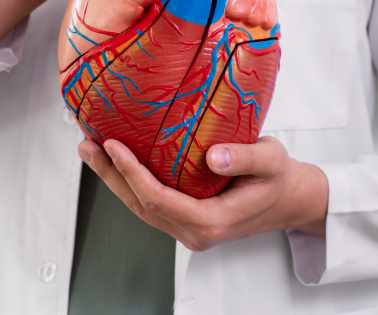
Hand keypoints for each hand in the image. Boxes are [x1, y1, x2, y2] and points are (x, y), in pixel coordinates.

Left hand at [78, 136, 328, 251]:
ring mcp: (188, 229)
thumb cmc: (280, 179)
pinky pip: (150, 203)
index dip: (132, 173)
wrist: (289, 199)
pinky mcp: (185, 218)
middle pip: (140, 206)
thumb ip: (245, 157)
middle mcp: (195, 232)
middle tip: (87, 144)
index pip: (159, 199)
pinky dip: (129, 182)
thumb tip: (213, 156)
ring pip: (140, 207)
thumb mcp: (271, 161)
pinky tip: (116, 161)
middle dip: (110, 175)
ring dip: (113, 179)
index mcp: (213, 222)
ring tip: (91, 150)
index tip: (114, 145)